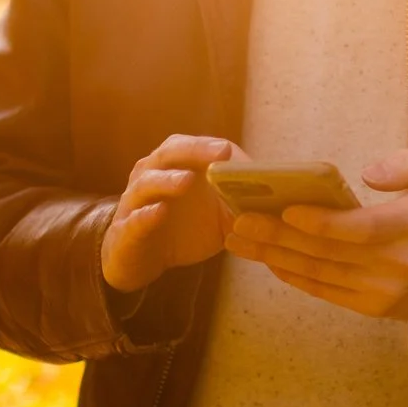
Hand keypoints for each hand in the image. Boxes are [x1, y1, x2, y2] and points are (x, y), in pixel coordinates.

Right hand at [100, 135, 244, 293]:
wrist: (141, 260)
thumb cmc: (183, 230)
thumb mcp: (218, 218)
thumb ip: (243, 205)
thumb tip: (282, 202)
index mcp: (173, 167)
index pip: (189, 147)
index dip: (208, 146)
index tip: (228, 150)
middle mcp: (151, 177)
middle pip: (168, 154)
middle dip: (194, 151)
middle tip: (219, 153)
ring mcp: (134, 203)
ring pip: (146, 184)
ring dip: (167, 180)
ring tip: (187, 181)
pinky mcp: (125, 231)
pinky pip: (133, 220)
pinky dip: (146, 216)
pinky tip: (159, 212)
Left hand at [225, 149, 407, 322]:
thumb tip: (367, 174)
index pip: (362, 229)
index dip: (323, 223)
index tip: (288, 211)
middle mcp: (400, 263)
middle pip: (329, 252)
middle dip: (279, 237)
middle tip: (241, 220)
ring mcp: (386, 291)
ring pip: (321, 274)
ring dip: (276, 257)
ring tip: (241, 240)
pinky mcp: (375, 308)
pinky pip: (327, 292)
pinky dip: (295, 277)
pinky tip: (270, 261)